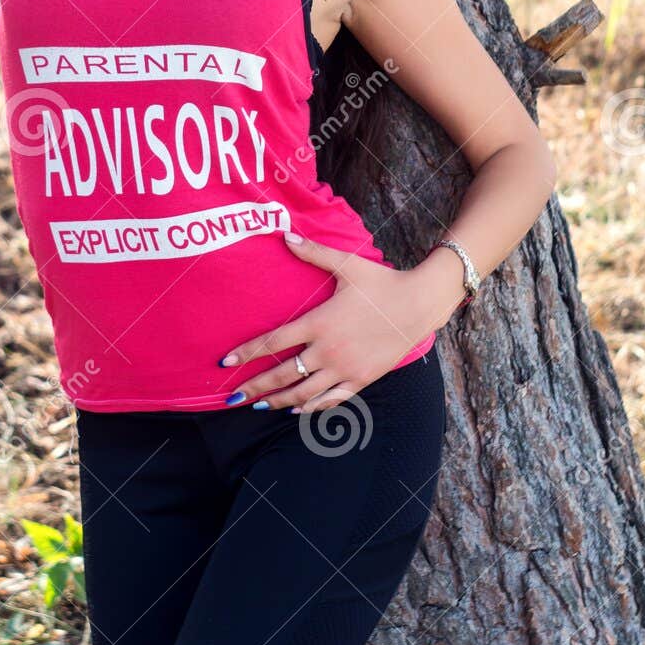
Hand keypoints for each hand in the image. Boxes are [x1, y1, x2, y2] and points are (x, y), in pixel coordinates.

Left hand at [218, 232, 445, 411]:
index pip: (273, 342)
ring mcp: (345, 369)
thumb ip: (313, 252)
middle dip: (255, 388)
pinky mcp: (361, 379)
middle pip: (283, 374)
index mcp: (319, 323)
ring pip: (304, 393)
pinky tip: (297, 409)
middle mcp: (328, 351)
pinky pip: (331, 400)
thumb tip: (285, 235)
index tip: (225, 364)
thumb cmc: (382, 282)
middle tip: (232, 399)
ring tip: (259, 406)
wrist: (419, 305)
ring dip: (279, 401)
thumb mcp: (347, 264)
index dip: (247, 354)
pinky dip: (311, 407)